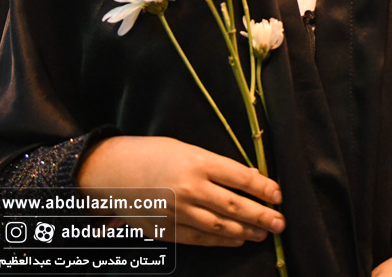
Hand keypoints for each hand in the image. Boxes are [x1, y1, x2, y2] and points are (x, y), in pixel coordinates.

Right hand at [78, 136, 282, 247]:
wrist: (110, 171)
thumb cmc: (154, 154)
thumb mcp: (188, 150)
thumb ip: (218, 166)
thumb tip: (250, 178)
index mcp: (198, 162)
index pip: (241, 178)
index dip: (264, 188)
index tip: (279, 196)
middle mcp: (190, 188)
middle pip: (234, 205)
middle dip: (262, 215)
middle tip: (280, 222)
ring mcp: (177, 211)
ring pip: (219, 225)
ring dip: (245, 231)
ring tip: (263, 233)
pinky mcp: (166, 228)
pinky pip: (199, 237)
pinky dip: (221, 240)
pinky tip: (237, 240)